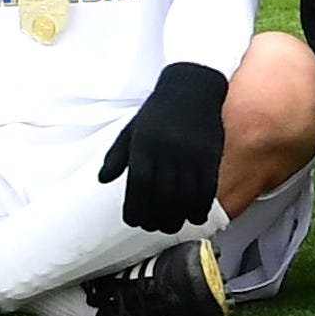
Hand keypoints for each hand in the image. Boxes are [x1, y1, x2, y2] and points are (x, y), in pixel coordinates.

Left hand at [97, 60, 232, 232]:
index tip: (135, 221)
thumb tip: (103, 179)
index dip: (136, 209)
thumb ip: (116, 156)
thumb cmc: (158, 111)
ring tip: (174, 225)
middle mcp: (167, 150)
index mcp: (144, 145)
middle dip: (158, 218)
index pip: (138, 186)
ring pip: (186, 194)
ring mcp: (191, 152)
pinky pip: (208, 186)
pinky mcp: (211, 153)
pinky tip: (196, 214)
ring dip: (179, 216)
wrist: (191, 87)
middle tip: (155, 228)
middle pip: (163, 195)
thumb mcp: (131, 129)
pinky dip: (202, 205)